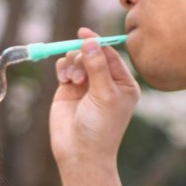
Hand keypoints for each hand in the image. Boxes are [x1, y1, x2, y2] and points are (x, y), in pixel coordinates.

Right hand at [50, 27, 139, 168]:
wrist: (80, 152)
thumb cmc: (100, 127)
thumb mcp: (104, 95)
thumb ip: (97, 67)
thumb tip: (90, 41)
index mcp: (123, 83)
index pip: (111, 54)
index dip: (97, 42)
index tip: (83, 33)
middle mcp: (105, 81)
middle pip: (92, 53)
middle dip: (83, 57)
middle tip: (79, 75)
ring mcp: (86, 85)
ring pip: (77, 58)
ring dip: (72, 64)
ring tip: (72, 81)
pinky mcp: (68, 89)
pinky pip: (65, 67)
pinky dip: (63, 68)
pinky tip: (64, 79)